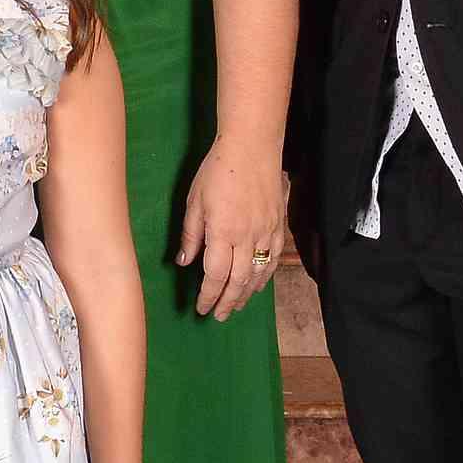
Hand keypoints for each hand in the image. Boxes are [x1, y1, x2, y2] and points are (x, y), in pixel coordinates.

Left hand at [173, 136, 290, 322]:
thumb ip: (191, 235)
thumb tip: (184, 262)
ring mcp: (266, 231)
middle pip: (238, 281)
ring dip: (246, 294)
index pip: (215, 275)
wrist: (252, 146)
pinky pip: (272, 258)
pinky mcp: (277, 224)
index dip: (208, 295)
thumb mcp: (195, 201)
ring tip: (236, 306)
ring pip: (258, 273)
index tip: (201, 308)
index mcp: (223, 232)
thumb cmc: (218, 170)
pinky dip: (264, 276)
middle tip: (219, 316)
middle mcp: (248, 236)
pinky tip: (256, 284)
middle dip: (227, 302)